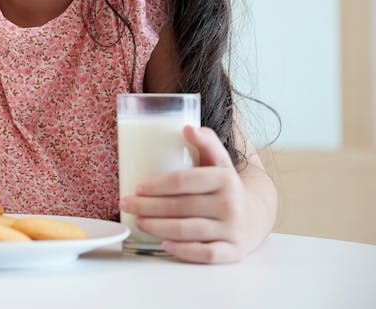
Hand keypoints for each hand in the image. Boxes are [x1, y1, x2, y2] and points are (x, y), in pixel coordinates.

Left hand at [119, 125, 256, 263]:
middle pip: (181, 206)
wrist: (255, 213)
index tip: (137, 187)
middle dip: (148, 207)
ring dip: (158, 227)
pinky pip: (206, 254)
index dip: (157, 185)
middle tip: (126, 204)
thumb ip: (206, 141)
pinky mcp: (233, 251)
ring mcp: (233, 229)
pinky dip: (184, 251)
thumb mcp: (218, 160)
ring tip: (138, 221)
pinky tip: (164, 244)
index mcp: (225, 178)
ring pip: (189, 230)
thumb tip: (186, 127)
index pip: (184, 181)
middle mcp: (231, 204)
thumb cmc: (224, 184)